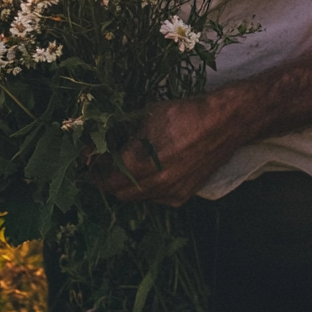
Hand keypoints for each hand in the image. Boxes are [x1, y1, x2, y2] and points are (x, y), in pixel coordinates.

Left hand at [93, 90, 250, 206]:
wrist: (223, 122)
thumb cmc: (184, 113)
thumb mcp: (147, 115)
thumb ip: (126, 132)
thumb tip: (106, 134)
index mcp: (141, 164)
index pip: (105, 178)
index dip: (93, 169)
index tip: (87, 158)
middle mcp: (155, 185)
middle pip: (118, 193)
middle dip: (106, 181)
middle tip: (100, 165)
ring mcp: (171, 193)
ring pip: (138, 198)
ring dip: (126, 186)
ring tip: (122, 168)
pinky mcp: (184, 195)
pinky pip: (156, 198)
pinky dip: (147, 188)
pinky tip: (148, 172)